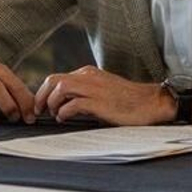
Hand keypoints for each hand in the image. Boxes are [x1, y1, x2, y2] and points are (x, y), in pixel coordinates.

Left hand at [34, 66, 175, 125]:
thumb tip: (64, 105)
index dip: (44, 93)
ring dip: (52, 103)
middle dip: (41, 97)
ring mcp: (93, 88)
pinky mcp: (98, 102)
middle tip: (40, 112)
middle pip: (53, 80)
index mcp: (88, 73)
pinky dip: (64, 112)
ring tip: (56, 115)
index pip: (56, 78)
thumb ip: (84, 94)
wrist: (151, 103)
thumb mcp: (101, 92)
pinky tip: (66, 118)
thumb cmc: (128, 102)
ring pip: (59, 88)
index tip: (41, 106)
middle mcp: (88, 76)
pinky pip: (72, 104)